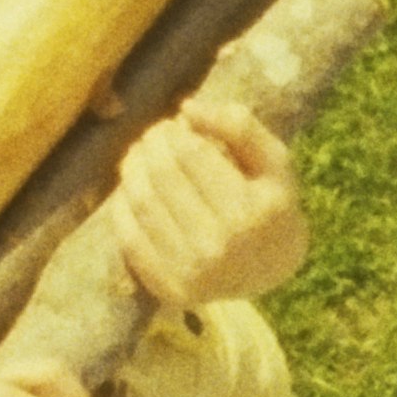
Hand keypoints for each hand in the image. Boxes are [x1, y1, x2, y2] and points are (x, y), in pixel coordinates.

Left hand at [115, 96, 309, 308]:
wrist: (273, 271)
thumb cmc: (272, 206)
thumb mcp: (274, 162)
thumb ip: (240, 127)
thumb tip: (186, 107)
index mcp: (252, 210)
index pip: (191, 155)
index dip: (173, 132)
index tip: (172, 123)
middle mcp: (220, 244)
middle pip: (162, 176)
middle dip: (150, 146)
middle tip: (153, 137)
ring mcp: (192, 271)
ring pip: (141, 203)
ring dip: (132, 170)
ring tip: (138, 156)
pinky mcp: (169, 288)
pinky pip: (129, 238)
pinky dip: (122, 207)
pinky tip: (130, 190)